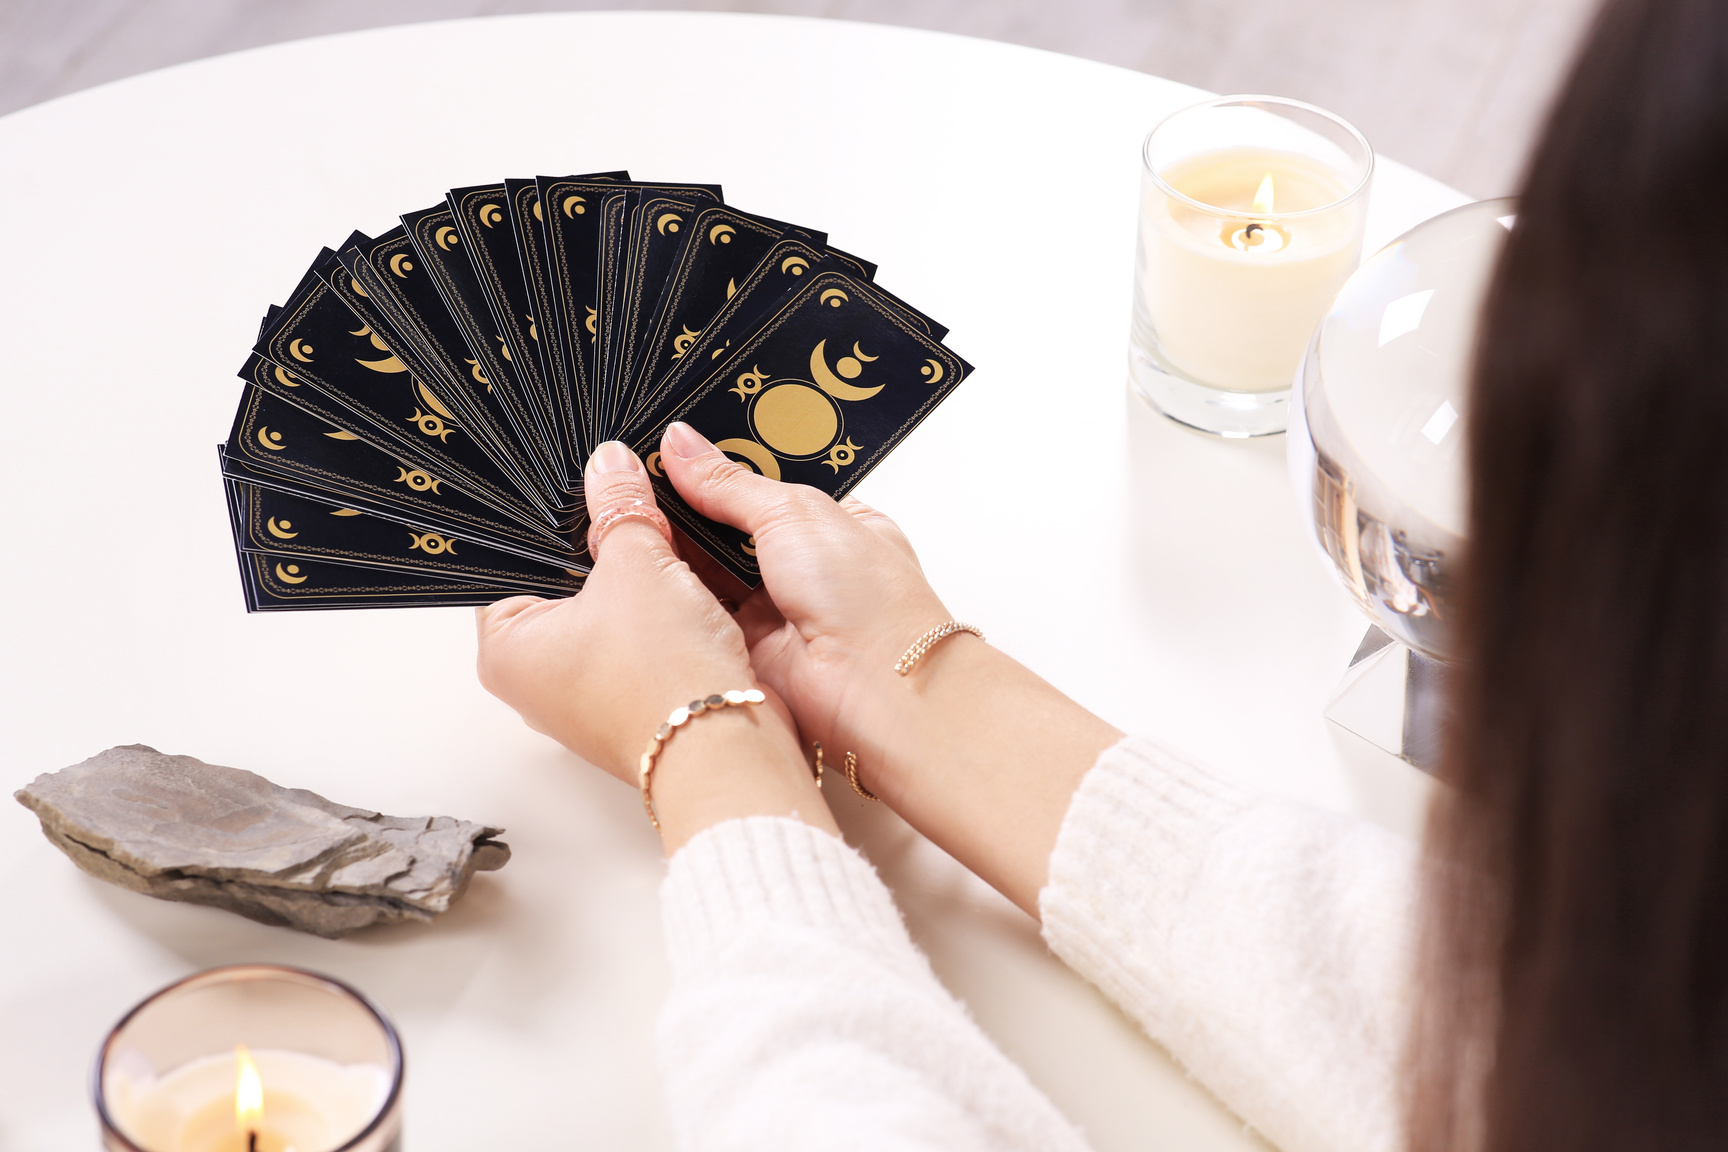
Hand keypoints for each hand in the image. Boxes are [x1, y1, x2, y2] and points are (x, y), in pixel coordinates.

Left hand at [476, 440, 833, 849]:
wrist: (727, 749)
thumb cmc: (663, 681)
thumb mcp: (640, 563)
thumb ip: (621, 506)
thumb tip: (611, 465)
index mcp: (505, 648)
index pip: (516, 557)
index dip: (559, 519)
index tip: (591, 491)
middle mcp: (536, 680)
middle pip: (565, 583)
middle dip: (604, 549)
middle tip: (631, 517)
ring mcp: (585, 695)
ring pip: (607, 612)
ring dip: (638, 583)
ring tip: (663, 557)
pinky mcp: (632, 702)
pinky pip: (639, 641)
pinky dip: (660, 617)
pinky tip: (685, 598)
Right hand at [657, 422, 952, 788]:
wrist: (875, 688)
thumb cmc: (869, 599)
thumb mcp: (794, 513)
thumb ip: (730, 482)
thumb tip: (681, 443)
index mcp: (829, 520)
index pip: (760, 482)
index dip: (715, 466)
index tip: (665, 446)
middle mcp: (801, 564)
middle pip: (727, 525)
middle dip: (687, 507)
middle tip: (633, 474)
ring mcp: (772, 607)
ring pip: (706, 569)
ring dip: (675, 549)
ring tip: (624, 510)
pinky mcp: (743, 647)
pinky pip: (696, 611)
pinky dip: (673, 592)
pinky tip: (637, 563)